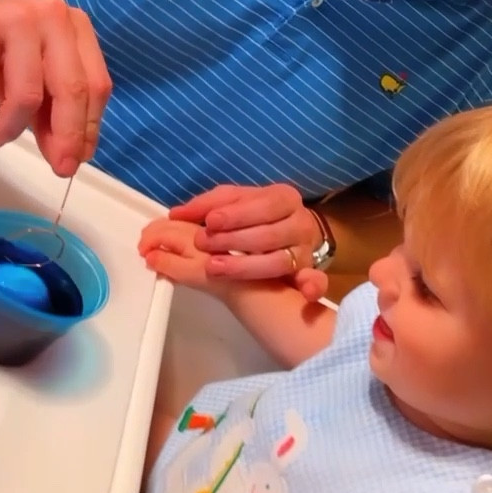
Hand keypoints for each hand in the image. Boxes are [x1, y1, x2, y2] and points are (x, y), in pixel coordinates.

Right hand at [0, 0, 110, 175]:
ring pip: (27, 94)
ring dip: (10, 128)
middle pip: (71, 88)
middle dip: (66, 137)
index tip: (77, 159)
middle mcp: (53, 15)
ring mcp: (17, 17)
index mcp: (75, 26)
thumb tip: (71, 157)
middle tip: (58, 167)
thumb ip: (54, 116)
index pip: (96, 84)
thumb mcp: (33, 82)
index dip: (88, 127)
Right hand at [138, 218, 213, 288]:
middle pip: (165, 223)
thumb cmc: (215, 279)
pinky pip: (184, 228)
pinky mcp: (208, 235)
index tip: (141, 254)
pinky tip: (173, 246)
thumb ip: (166, 263)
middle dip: (151, 233)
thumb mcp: (188, 274)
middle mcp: (193, 226)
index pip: (158, 231)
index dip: (146, 242)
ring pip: (175, 224)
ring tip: (154, 245)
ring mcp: (202, 229)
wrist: (244, 282)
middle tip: (144, 248)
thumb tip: (149, 256)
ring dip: (160, 232)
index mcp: (185, 234)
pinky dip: (172, 234)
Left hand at [169, 184, 328, 301]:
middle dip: (232, 240)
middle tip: (202, 243)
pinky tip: (307, 294)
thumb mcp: (237, 200)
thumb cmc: (258, 214)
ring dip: (246, 266)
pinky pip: (314, 281)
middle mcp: (299, 222)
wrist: (294, 232)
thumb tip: (177, 213)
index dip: (236, 215)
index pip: (261, 205)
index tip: (210, 222)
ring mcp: (304, 250)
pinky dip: (313, 286)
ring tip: (213, 267)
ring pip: (278, 262)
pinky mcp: (307, 273)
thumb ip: (209, 203)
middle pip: (267, 235)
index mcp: (284, 197)